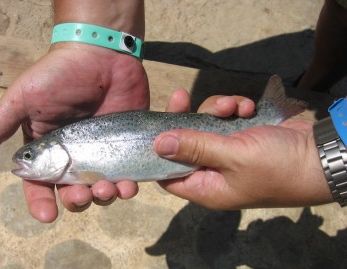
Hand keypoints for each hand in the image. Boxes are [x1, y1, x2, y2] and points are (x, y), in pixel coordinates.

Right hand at [0, 43, 148, 221]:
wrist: (103, 54)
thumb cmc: (59, 75)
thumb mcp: (24, 98)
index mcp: (46, 149)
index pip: (38, 184)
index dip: (40, 202)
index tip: (47, 216)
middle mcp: (73, 156)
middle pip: (72, 192)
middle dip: (76, 201)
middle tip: (82, 195)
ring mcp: (101, 152)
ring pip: (100, 189)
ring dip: (103, 197)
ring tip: (108, 190)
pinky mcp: (124, 147)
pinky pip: (126, 175)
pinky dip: (127, 186)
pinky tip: (128, 185)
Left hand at [155, 91, 332, 208]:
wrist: (321, 154)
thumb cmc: (277, 166)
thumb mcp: (232, 156)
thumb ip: (194, 148)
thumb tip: (157, 145)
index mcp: (206, 187)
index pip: (168, 174)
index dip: (158, 153)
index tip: (154, 126)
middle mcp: (214, 172)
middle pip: (185, 143)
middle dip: (186, 118)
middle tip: (181, 96)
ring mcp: (229, 153)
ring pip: (206, 125)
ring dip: (217, 110)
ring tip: (235, 106)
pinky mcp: (242, 136)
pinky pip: (227, 119)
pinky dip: (235, 110)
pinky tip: (248, 107)